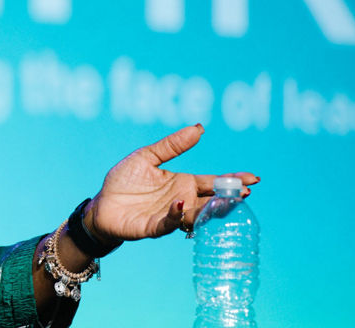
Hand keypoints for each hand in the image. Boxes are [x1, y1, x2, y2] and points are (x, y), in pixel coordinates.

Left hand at [83, 124, 257, 242]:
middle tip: (244, 192)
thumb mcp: (147, 156)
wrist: (102, 203)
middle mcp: (181, 201)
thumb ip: (172, 145)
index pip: (213, 182)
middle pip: (210, 200)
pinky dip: (176, 214)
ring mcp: (169, 216)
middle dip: (228, 197)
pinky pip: (168, 223)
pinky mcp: (153, 227)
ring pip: (195, 214)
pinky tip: (181, 203)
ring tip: (223, 200)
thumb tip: (199, 127)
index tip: (252, 179)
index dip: (232, 180)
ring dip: (208, 208)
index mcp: (183, 183)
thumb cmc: (125, 180)